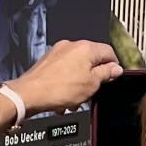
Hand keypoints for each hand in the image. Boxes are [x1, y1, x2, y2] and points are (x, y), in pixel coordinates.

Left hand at [8, 40, 123, 114]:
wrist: (30, 94)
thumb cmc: (58, 89)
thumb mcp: (92, 84)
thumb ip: (106, 74)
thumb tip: (115, 68)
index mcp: (86, 48)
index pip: (109, 52)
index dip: (114, 66)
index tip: (113, 77)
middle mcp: (71, 46)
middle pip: (91, 60)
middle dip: (93, 78)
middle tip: (93, 92)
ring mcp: (57, 53)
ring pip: (76, 68)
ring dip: (79, 84)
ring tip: (75, 99)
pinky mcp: (47, 62)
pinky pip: (63, 72)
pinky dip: (66, 84)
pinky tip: (63, 98)